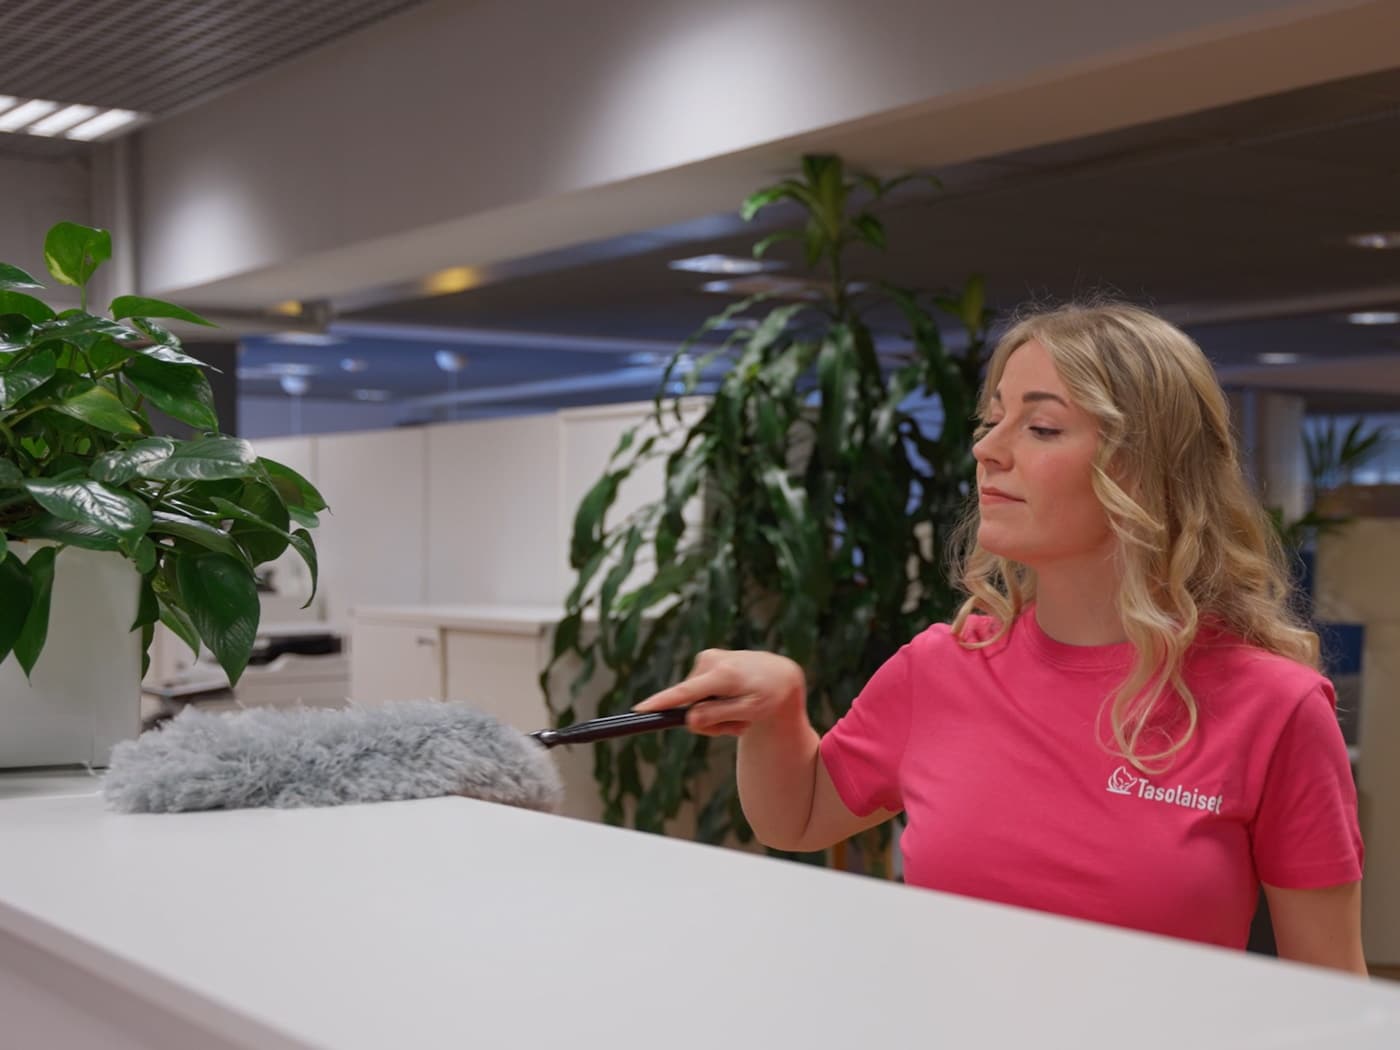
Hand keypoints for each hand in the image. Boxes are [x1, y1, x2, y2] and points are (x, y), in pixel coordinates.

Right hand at [632, 648, 806, 736]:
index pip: (685, 693)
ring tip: (739, 708)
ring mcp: (707, 657)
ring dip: (713, 710)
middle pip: (690, 704)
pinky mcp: (706, 658)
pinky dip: (713, 699)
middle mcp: (712, 661)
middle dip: (708, 721)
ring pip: (693, 699)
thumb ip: (718, 717)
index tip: (640, 710)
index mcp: (724, 675)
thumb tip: (688, 719)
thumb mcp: (749, 713)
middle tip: (737, 724)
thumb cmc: (768, 697)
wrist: (779, 675)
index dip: (661, 702)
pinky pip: (698, 690)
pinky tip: (733, 696)